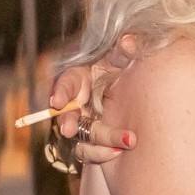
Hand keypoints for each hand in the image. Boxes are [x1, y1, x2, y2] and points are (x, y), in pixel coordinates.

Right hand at [52, 39, 137, 165]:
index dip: (60, 90)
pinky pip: (90, 151)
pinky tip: (118, 153)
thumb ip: (126, 50)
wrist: (137, 92)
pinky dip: (101, 153)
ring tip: (117, 147)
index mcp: (81, 78)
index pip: (66, 82)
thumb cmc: (123, 71)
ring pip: (80, 135)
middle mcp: (78, 102)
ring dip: (95, 142)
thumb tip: (129, 41)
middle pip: (66, 113)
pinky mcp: (92, 140)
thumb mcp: (125, 58)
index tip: (57, 100)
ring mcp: (83, 122)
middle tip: (68, 129)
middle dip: (66, 121)